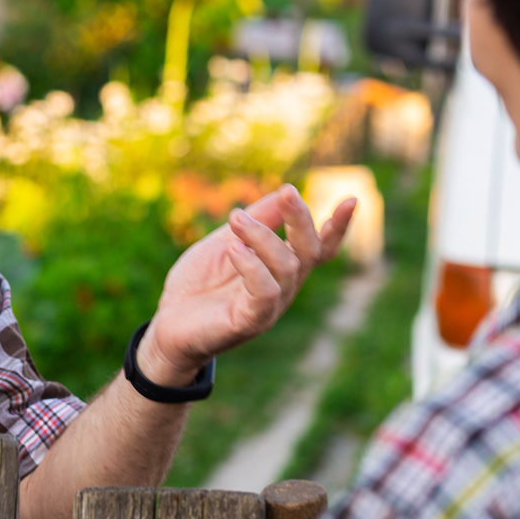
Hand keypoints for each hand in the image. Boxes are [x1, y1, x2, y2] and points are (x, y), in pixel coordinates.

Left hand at [138, 187, 356, 384]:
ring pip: (287, 266)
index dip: (338, 227)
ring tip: (234, 218)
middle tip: (286, 192)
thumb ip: (256, 221)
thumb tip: (284, 192)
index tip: (352, 199)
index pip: (318, 248)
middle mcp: (283, 288)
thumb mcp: (225, 242)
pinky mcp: (250, 322)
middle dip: (302, 219)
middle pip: (310, 252)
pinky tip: (233, 248)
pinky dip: (252, 264)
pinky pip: (265, 291)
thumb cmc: (198, 285)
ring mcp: (270, 307)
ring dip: (263, 236)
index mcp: (280, 268)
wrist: (168, 326)